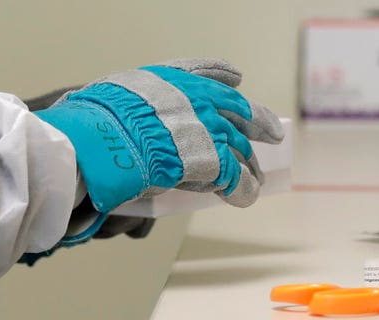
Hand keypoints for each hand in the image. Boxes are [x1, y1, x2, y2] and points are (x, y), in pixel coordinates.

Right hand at [35, 58, 283, 212]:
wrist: (105, 137)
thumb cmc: (104, 116)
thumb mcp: (124, 90)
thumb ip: (146, 94)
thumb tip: (145, 102)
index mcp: (180, 82)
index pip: (212, 77)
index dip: (226, 79)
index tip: (238, 80)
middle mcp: (203, 101)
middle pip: (240, 115)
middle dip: (259, 125)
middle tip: (274, 134)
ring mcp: (211, 130)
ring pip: (240, 149)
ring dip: (250, 166)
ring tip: (257, 178)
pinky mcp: (214, 160)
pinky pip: (235, 177)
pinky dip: (242, 188)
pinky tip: (247, 195)